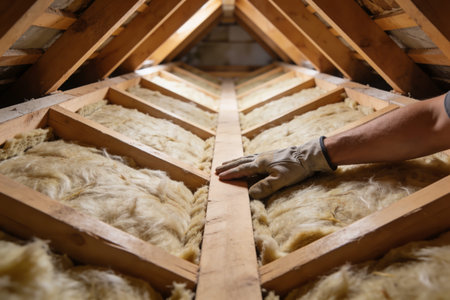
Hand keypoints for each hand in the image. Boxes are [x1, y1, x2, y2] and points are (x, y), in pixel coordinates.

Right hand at [216, 137, 335, 198]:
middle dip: (228, 166)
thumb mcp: (281, 180)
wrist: (308, 156)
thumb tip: (250, 193)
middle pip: (241, 162)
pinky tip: (246, 159)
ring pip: (246, 157)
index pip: (242, 170)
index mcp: (260, 163)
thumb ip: (265, 187)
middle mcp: (261, 157)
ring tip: (226, 162)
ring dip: (235, 161)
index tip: (219, 177)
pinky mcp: (271, 154)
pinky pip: (253, 156)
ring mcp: (266, 155)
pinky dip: (245, 158)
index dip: (231, 174)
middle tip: (217, 169)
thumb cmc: (296, 168)